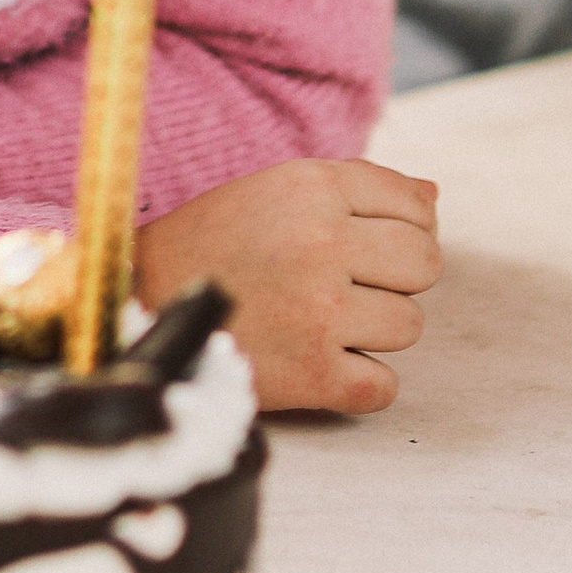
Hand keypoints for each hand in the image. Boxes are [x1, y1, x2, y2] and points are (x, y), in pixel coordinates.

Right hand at [137, 157, 439, 415]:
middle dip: (395, 280)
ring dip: (373, 331)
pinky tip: (318, 364)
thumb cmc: (210, 245)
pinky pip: (385, 386)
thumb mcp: (274, 191)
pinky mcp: (315, 375)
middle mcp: (323, 241)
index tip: (363, 247)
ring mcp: (322, 310)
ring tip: (318, 322)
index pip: (416, 207)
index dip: (400, 231)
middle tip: (346, 287)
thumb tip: (434, 199)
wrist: (137, 308)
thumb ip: (357, 188)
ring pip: (410, 326)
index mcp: (312, 186)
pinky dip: (359, 383)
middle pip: (425, 264)